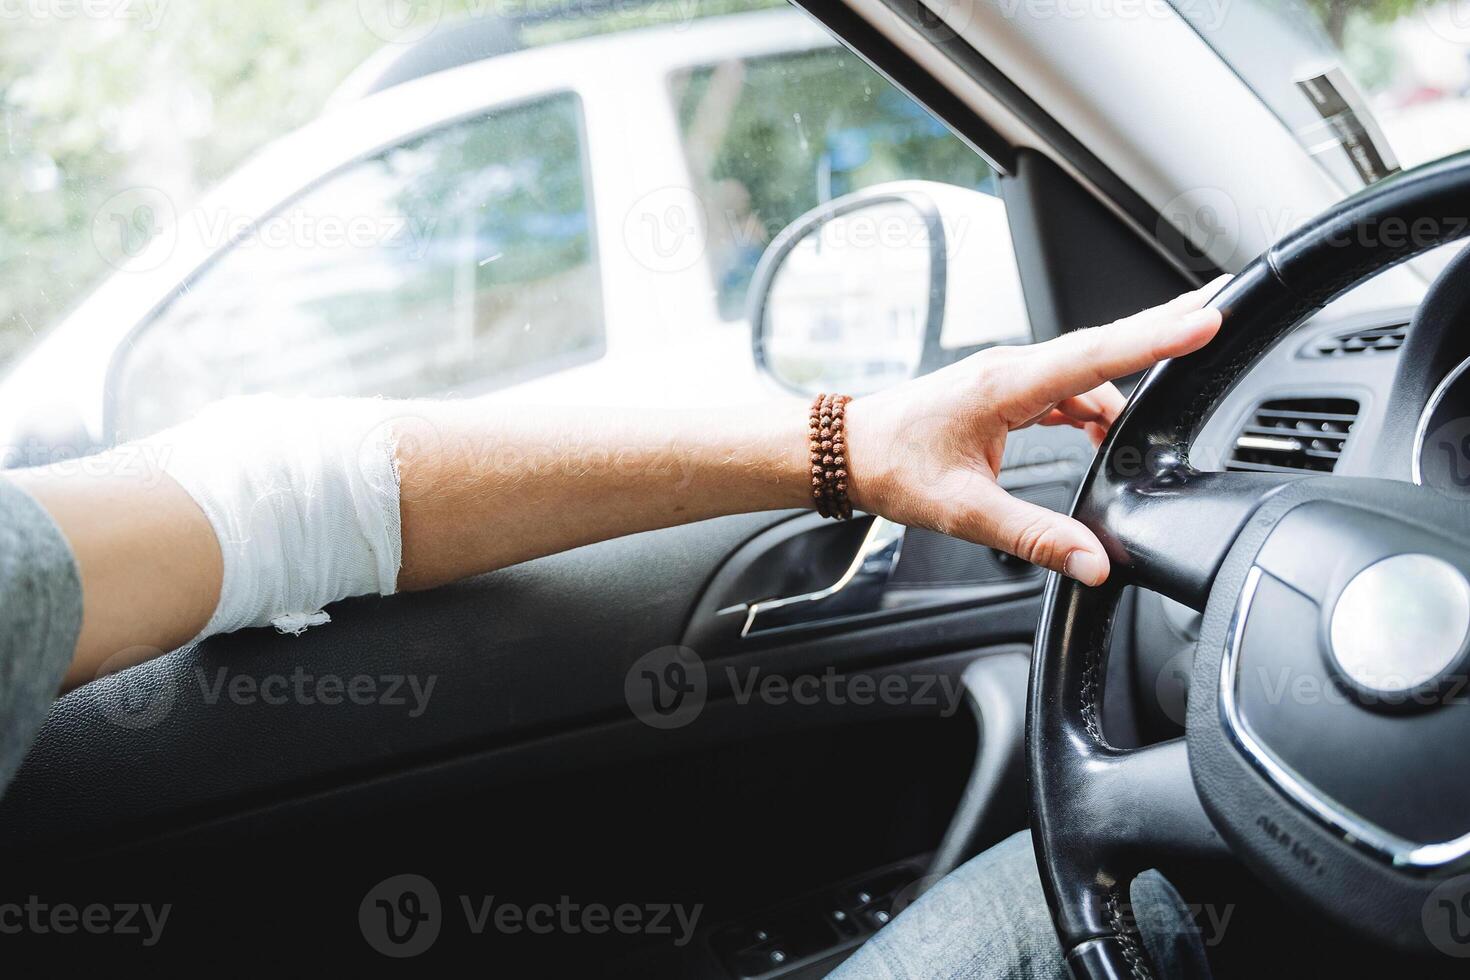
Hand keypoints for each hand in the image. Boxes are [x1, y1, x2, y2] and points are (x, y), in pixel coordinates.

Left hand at [845, 276, 1229, 585]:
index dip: (1156, 338)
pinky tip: (1107, 433)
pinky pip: (1066, 388)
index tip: (1206, 319)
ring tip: (1173, 394)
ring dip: (1128, 381)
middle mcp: (1012, 370)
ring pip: (1087, 370)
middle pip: (1103, 346)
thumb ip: (1034, 537)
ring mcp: (1009, 378)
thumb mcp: (964, 511)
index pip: (1096, 356)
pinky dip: (1095, 406)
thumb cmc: (892, 469)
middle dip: (1164, 327)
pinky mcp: (1005, 393)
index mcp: (1005, 385)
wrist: (847, 451)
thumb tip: (1093, 562)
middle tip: (1222, 306)